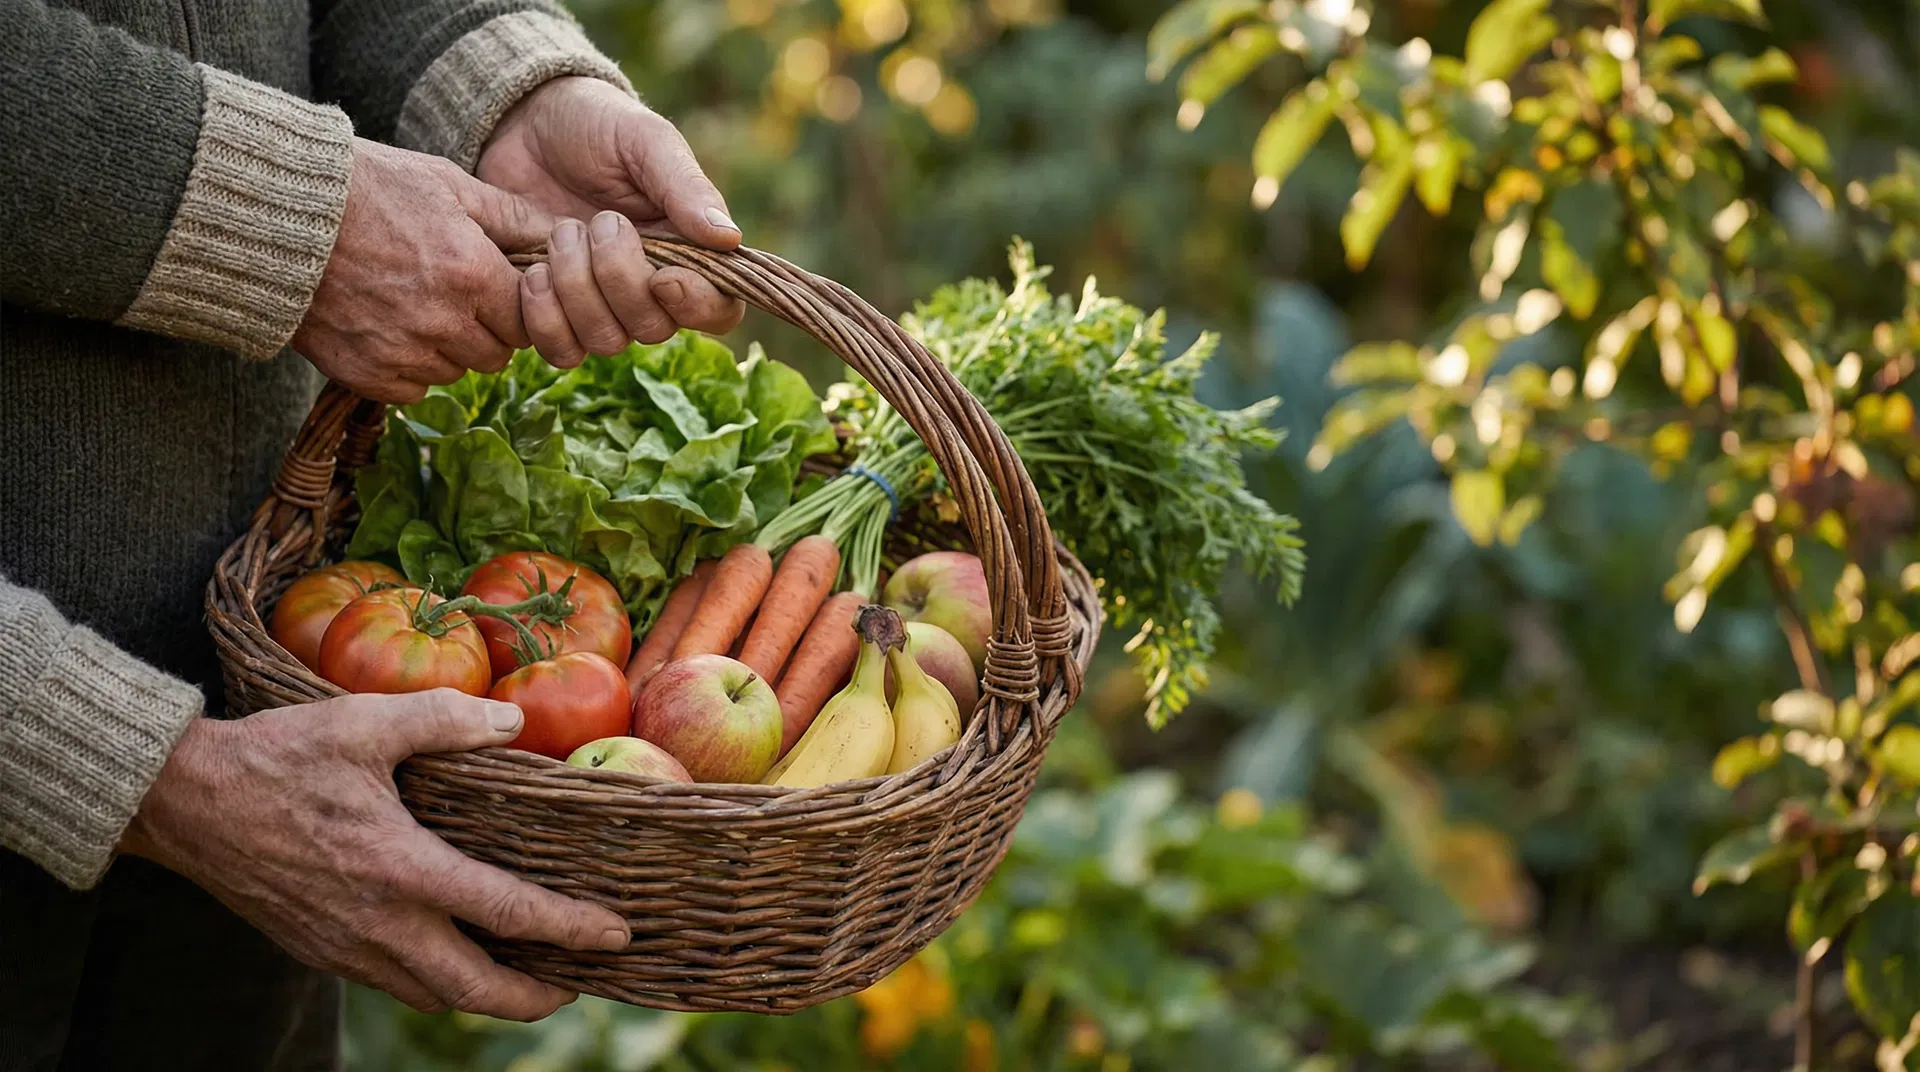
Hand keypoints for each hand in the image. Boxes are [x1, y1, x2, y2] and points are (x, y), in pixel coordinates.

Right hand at [119, 690, 629, 1020]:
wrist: (181, 803)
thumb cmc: (276, 756)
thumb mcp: (365, 722)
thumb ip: (446, 718)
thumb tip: (511, 720)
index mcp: (402, 871)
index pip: (510, 913)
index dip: (572, 930)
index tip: (617, 936)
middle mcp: (379, 925)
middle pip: (477, 989)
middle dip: (537, 996)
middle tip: (581, 981)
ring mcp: (345, 946)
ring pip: (434, 994)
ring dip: (485, 993)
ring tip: (527, 973)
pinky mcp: (318, 949)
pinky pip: (394, 983)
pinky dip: (437, 981)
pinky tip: (453, 953)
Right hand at [293, 138, 551, 402]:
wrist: (272, 215)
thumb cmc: (364, 188)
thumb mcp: (446, 185)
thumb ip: (511, 216)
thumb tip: (565, 234)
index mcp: (471, 274)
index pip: (530, 318)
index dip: (518, 304)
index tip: (498, 286)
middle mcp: (443, 322)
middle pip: (498, 354)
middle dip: (487, 329)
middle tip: (457, 295)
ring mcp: (403, 353)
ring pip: (456, 372)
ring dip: (448, 348)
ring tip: (414, 303)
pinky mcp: (367, 375)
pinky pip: (413, 388)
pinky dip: (409, 367)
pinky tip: (387, 326)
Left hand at [477, 77, 745, 366]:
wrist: (523, 124)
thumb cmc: (597, 126)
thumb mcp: (646, 141)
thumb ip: (685, 187)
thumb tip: (730, 238)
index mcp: (688, 252)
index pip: (717, 309)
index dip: (696, 305)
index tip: (664, 277)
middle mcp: (649, 290)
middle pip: (655, 328)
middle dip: (621, 279)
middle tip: (599, 221)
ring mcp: (600, 306)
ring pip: (606, 341)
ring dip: (578, 291)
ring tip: (560, 233)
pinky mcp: (553, 312)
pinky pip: (560, 349)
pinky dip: (544, 317)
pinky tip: (532, 271)